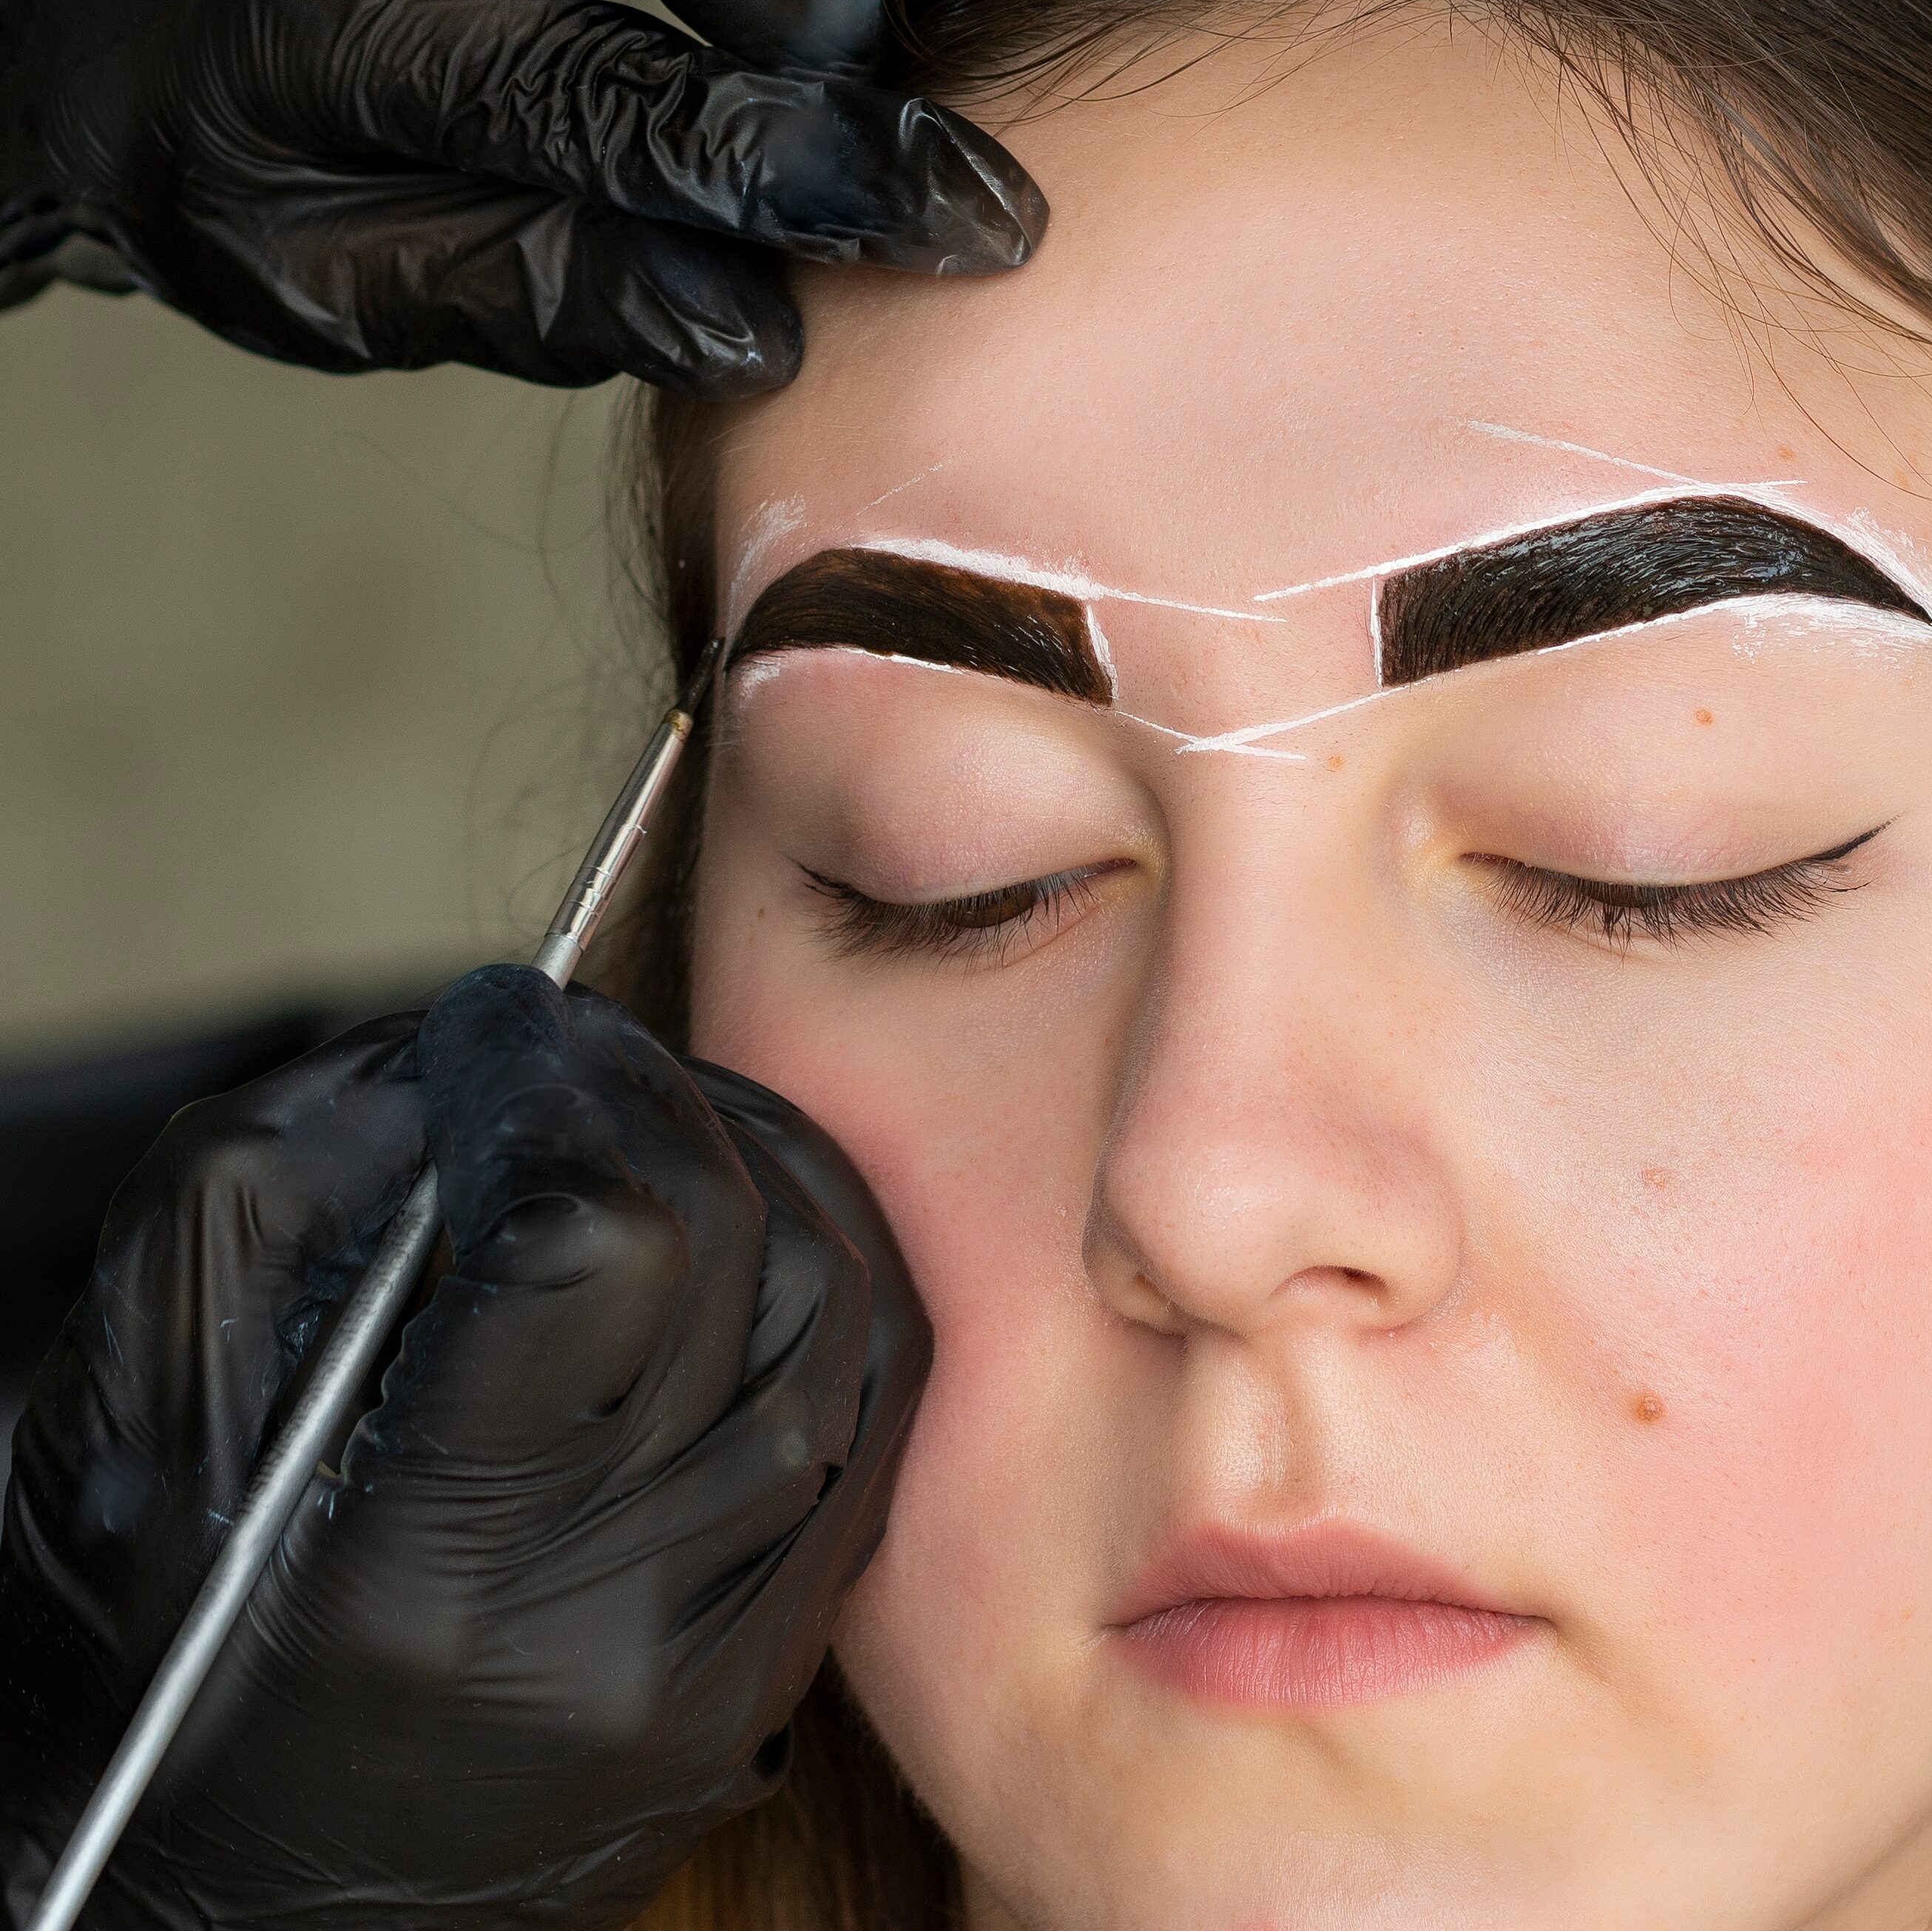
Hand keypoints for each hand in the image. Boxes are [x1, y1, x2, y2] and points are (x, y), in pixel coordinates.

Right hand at [0, 968, 929, 1930]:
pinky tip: (738, 1230)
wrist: (202, 1912)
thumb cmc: (139, 1662)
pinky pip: (867, 1427)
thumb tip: (468, 1046)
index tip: (494, 1020)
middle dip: (651, 1097)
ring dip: (758, 1170)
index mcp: (418, 1572)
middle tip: (568, 1049)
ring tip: (651, 1122)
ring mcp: (706, 1669)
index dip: (550, 1085)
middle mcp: (597, 1632)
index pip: (591, 1243)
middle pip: (729, 1254)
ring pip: (835, 1321)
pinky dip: (822, 1289)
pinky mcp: (762, 1685)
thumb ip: (283, 1183)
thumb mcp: (135, 1408)